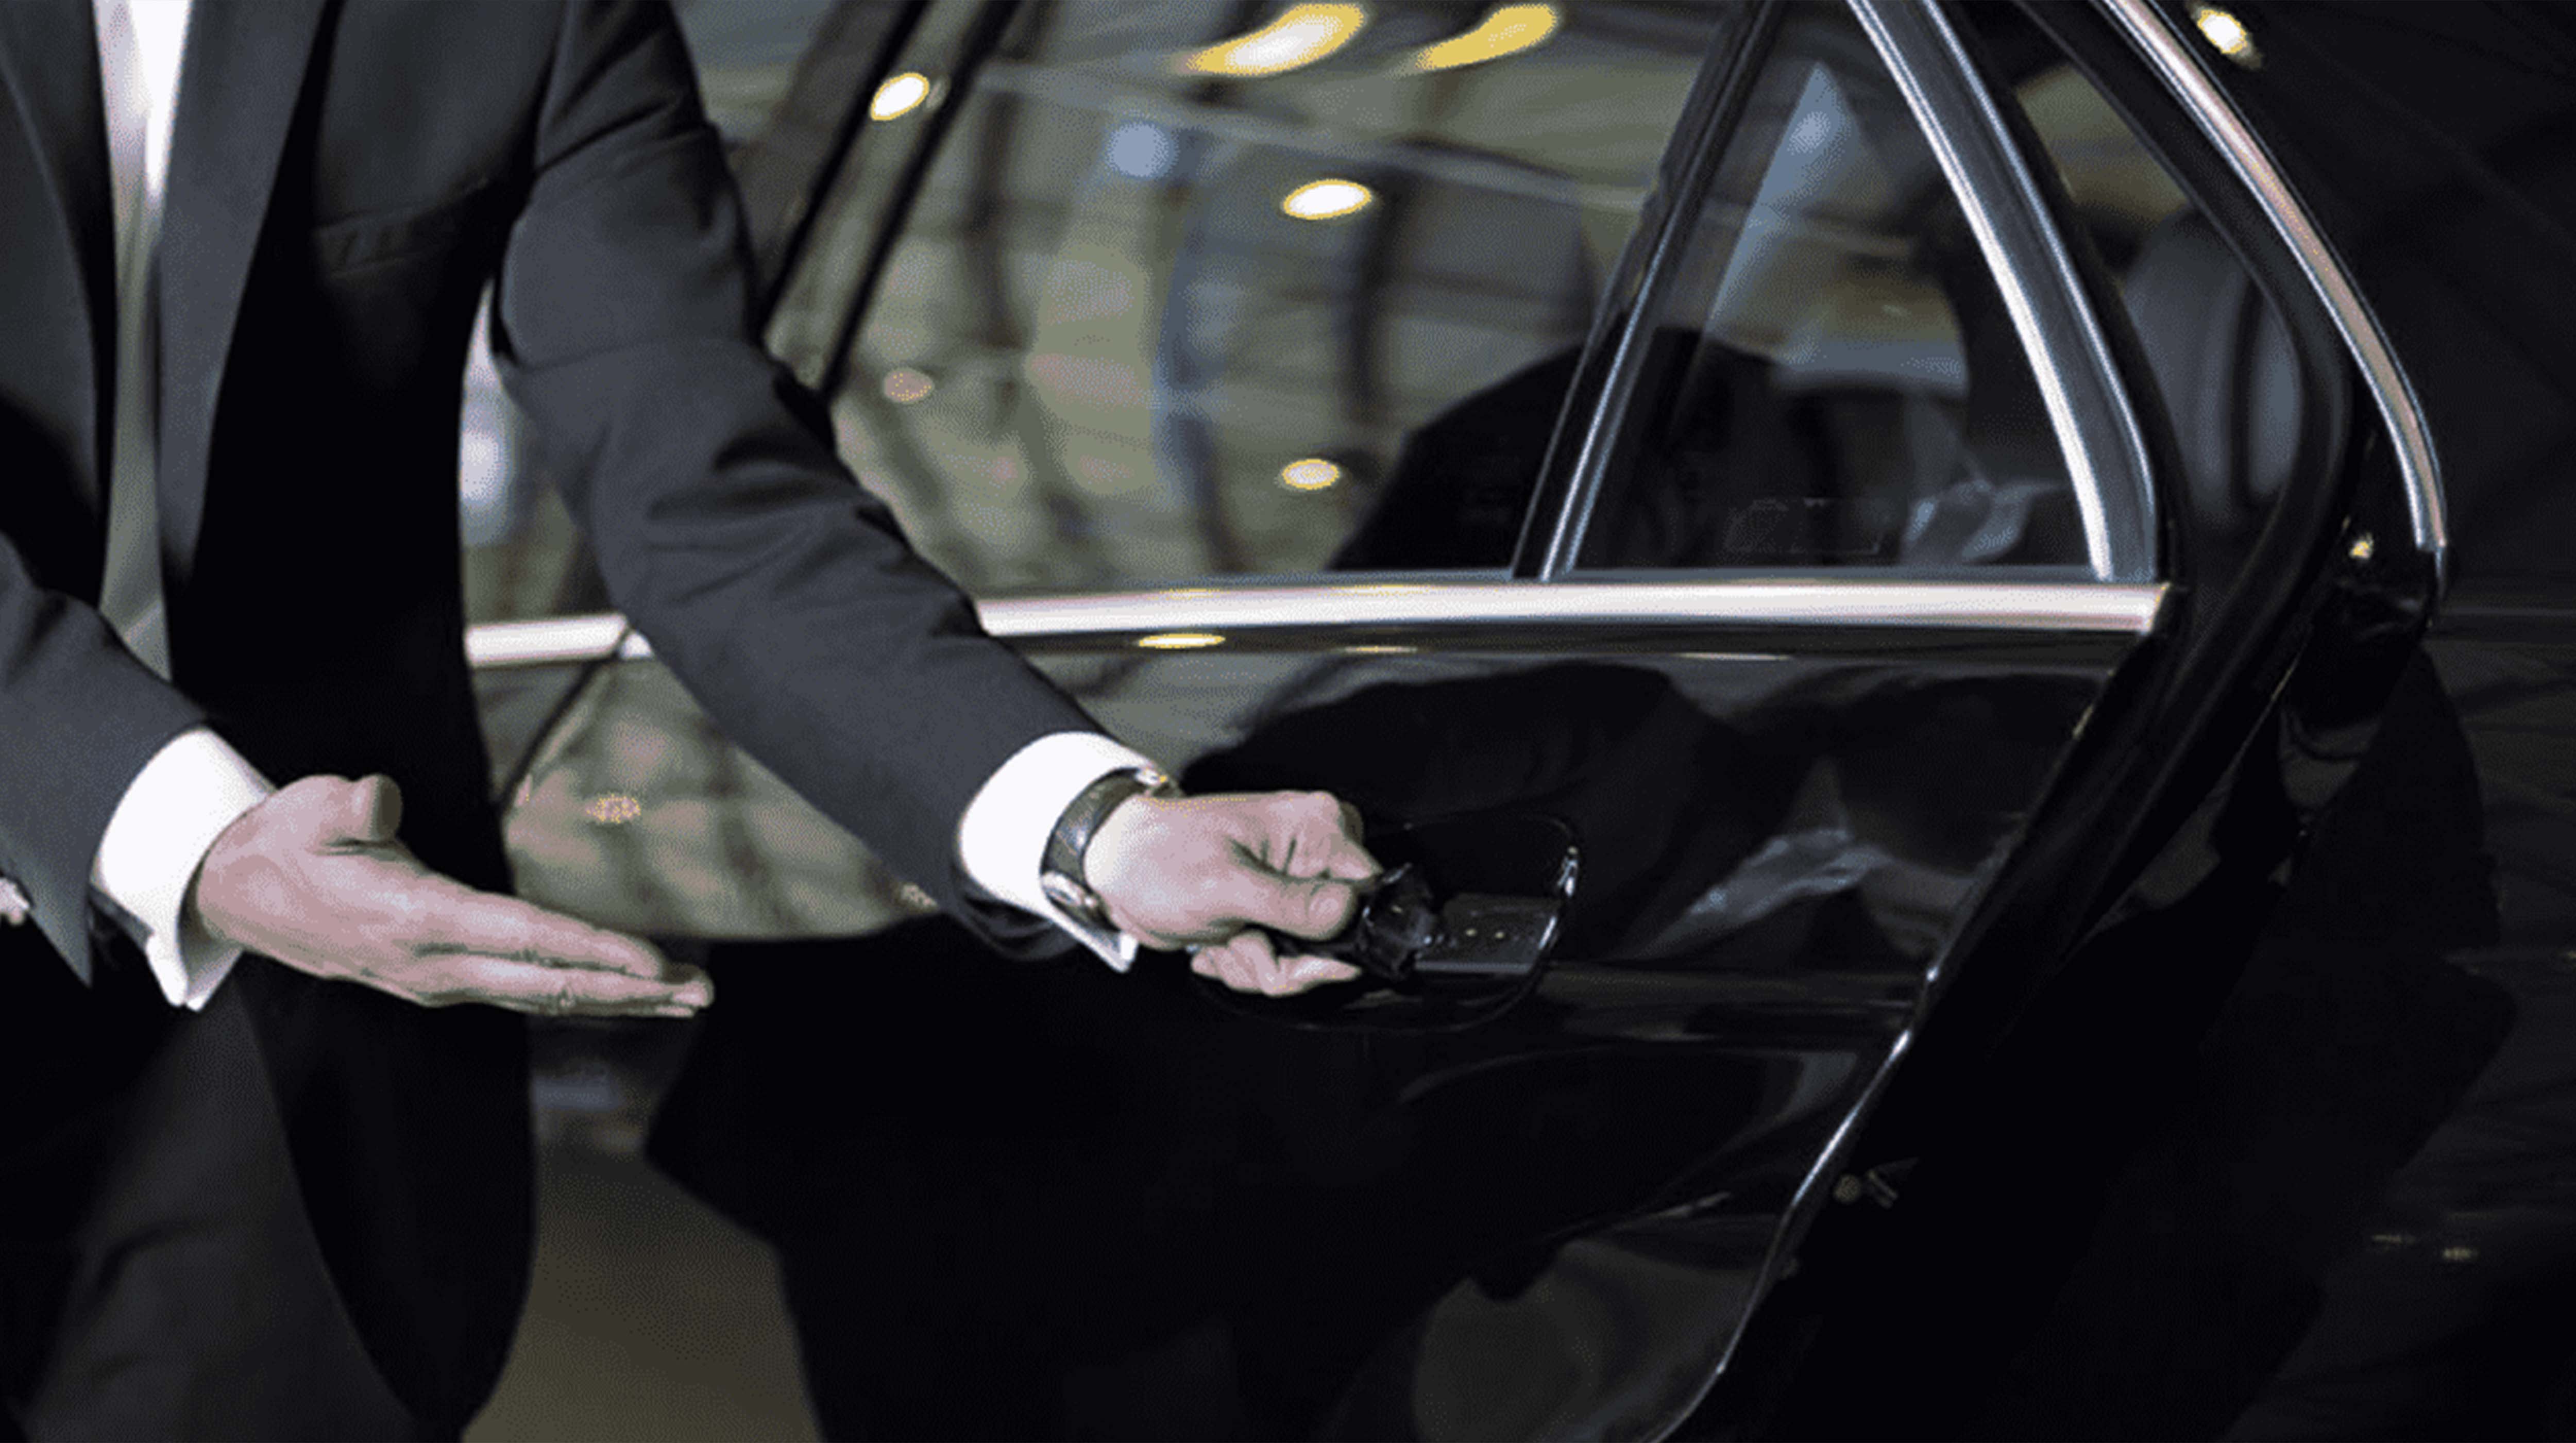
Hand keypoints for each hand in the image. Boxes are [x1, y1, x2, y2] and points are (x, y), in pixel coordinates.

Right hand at [192, 774, 711, 1016]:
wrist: (236, 896)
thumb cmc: (286, 842)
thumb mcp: (309, 808)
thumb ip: (352, 805)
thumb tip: (384, 795)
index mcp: (413, 919)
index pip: (523, 938)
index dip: (592, 948)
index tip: (653, 960)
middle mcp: (433, 964)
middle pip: (550, 981)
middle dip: (629, 988)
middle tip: (701, 992)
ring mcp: (439, 981)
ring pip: (543, 996)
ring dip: (618, 1000)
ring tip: (686, 1000)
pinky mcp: (442, 981)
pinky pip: (525, 994)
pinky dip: (580, 997)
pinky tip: (625, 998)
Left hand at [1084, 788, 1378, 995]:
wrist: (1117, 869)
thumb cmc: (1158, 859)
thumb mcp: (1225, 885)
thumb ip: (1291, 904)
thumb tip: (1348, 913)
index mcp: (1316, 826)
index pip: (1367, 894)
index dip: (1334, 938)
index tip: (1288, 948)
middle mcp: (1315, 851)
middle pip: (1341, 936)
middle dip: (1285, 959)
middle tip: (1241, 943)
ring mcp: (1296, 884)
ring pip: (1311, 958)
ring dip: (1260, 964)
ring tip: (1223, 940)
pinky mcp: (1278, 911)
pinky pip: (1286, 960)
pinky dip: (1250, 963)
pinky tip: (1220, 943)